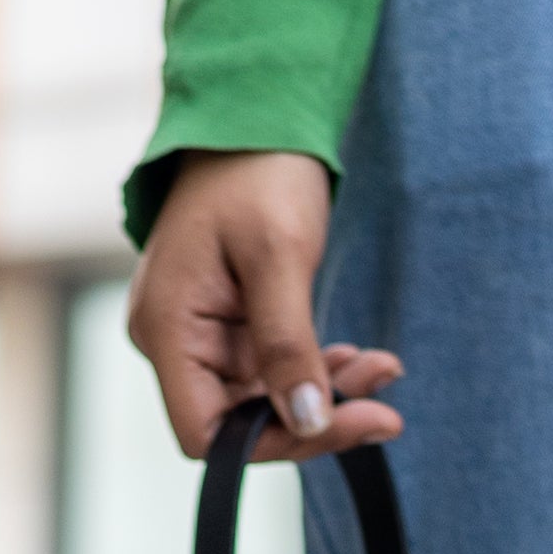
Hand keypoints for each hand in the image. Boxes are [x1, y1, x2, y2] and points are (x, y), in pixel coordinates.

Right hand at [127, 151, 403, 462]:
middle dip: (315, 416)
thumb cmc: (257, 169)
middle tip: (385, 406)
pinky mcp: (227, 323)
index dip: (272, 443)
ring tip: (381, 370)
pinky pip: (270, 368)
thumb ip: (289, 346)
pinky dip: (316, 369)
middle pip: (239, 421)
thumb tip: (309, 422)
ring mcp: (199, 333)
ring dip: (326, 393)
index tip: (341, 424)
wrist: (255, 110)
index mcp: (168, 329)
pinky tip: (357, 358)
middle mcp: (173, 341)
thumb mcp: (280, 256)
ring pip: (263, 398)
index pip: (207, 434)